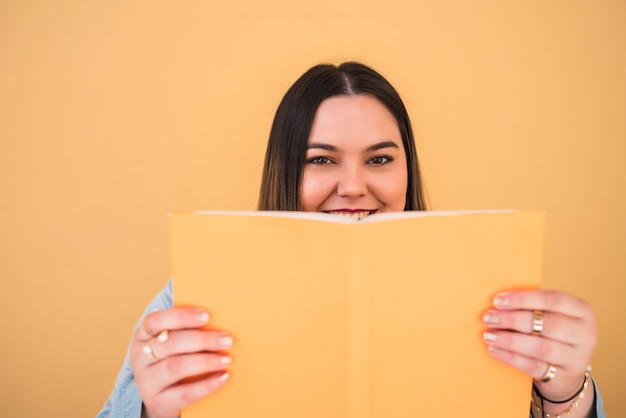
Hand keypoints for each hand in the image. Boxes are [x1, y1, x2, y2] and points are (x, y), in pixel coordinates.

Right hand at [130, 307, 232, 417]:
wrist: (161, 397)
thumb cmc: (173, 359)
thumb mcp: (173, 342)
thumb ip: (187, 329)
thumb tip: (220, 317)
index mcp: (143, 335)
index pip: (156, 320)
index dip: (181, 316)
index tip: (206, 315)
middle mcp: (140, 357)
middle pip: (170, 344)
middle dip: (202, 340)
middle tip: (227, 339)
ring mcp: (146, 381)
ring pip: (175, 367)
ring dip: (205, 361)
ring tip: (226, 359)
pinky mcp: (157, 402)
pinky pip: (184, 393)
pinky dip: (207, 385)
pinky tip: (223, 377)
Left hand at [482, 290, 596, 402]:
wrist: (566, 372)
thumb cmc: (552, 334)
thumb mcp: (550, 317)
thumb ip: (531, 308)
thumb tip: (498, 303)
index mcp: (581, 310)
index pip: (553, 299)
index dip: (523, 299)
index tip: (498, 300)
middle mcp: (585, 333)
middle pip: (547, 323)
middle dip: (513, 319)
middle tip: (489, 318)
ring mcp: (578, 357)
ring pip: (541, 347)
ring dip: (510, 340)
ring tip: (488, 335)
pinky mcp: (565, 376)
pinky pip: (534, 366)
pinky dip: (511, 357)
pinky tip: (495, 350)